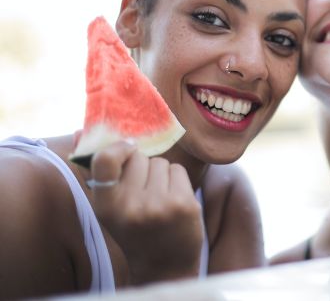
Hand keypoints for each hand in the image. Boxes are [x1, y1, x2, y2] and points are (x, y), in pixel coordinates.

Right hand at [89, 141, 203, 284]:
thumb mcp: (109, 207)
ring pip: (160, 162)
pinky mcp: (183, 204)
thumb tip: (79, 132)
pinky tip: (174, 200)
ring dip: (161, 174)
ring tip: (159, 198)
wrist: (164, 264)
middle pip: (140, 158)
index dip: (118, 148)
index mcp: (106, 206)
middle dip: (143, 167)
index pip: (105, 160)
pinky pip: (178, 170)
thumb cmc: (134, 228)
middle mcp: (131, 207)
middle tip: (144, 191)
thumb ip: (99, 172)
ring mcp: (159, 206)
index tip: (126, 151)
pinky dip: (177, 180)